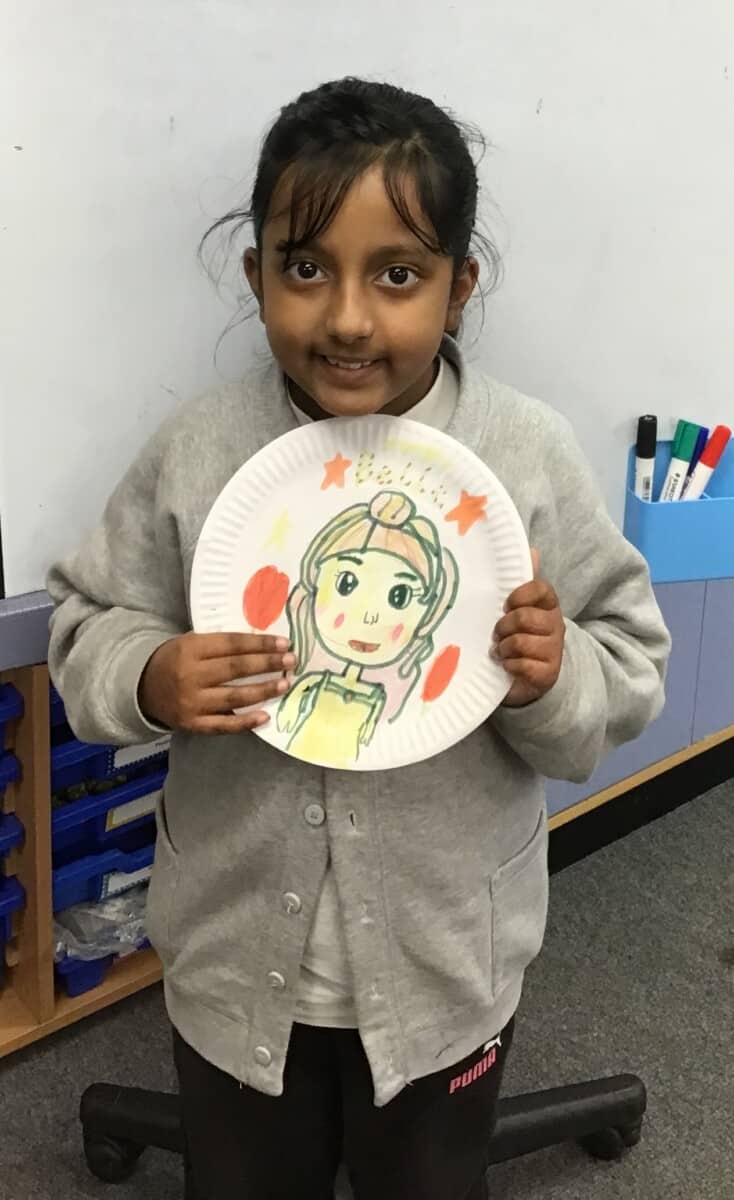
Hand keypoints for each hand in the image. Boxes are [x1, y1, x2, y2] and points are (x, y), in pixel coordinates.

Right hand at [139, 632, 294, 734]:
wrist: (142, 688)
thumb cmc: (174, 660)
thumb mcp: (189, 642)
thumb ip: (219, 645)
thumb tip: (262, 645)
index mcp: (189, 649)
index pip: (231, 644)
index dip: (260, 644)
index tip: (283, 643)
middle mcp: (190, 675)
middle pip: (235, 669)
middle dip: (267, 664)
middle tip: (291, 661)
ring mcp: (191, 703)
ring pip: (234, 697)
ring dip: (263, 691)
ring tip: (284, 683)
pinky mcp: (192, 724)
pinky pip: (223, 725)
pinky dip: (246, 722)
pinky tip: (266, 716)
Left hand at [493, 549, 564, 707]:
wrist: (525, 676)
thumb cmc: (518, 635)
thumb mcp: (515, 608)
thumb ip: (521, 580)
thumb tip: (532, 550)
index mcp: (548, 605)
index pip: (541, 589)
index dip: (520, 595)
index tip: (506, 604)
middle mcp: (555, 625)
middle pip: (525, 617)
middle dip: (504, 626)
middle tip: (497, 633)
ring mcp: (554, 650)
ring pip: (521, 642)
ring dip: (504, 648)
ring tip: (500, 651)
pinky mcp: (548, 674)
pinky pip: (524, 665)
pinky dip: (510, 666)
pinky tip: (507, 666)